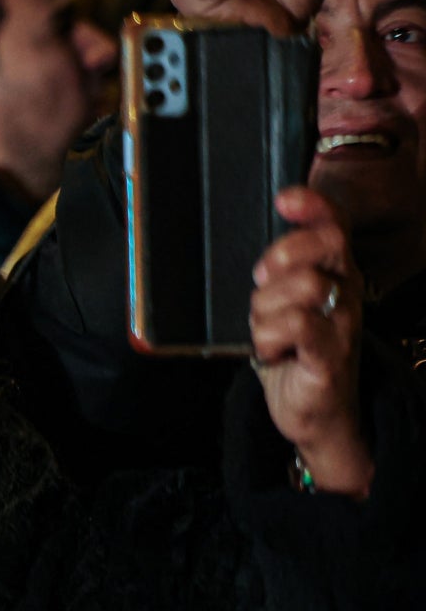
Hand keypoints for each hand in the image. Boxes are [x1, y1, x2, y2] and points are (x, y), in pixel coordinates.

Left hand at [251, 187, 372, 494]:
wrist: (314, 411)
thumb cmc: (293, 353)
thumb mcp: (280, 306)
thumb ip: (277, 277)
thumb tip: (263, 255)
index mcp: (334, 273)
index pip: (335, 226)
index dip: (313, 206)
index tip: (285, 199)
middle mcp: (347, 290)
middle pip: (323, 245)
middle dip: (281, 258)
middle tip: (264, 286)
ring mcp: (343, 322)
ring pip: (301, 286)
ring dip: (266, 309)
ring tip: (267, 332)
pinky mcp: (332, 353)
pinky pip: (296, 324)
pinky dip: (270, 337)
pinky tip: (271, 350)